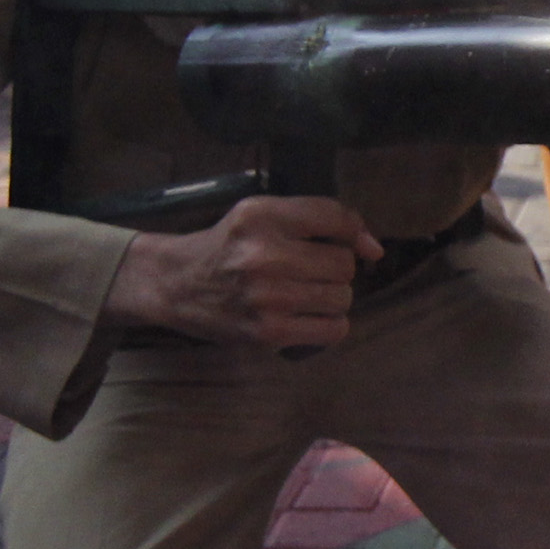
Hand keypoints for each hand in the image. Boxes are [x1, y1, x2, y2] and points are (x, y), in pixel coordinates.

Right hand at [102, 194, 384, 350]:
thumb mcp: (261, 216)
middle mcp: (264, 253)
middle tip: (313, 272)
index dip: (354, 233)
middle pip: (344, 264)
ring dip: (333, 298)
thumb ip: (317, 220)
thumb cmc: (226, 246)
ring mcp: (266, 296)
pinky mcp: (266, 332)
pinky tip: (307, 317)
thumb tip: (374, 248)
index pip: (336, 217)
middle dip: (336, 269)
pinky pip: (331, 330)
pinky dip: (328, 325)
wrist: (175, 284)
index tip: (354, 245)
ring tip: (307, 294)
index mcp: (263, 215)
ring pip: (341, 298)